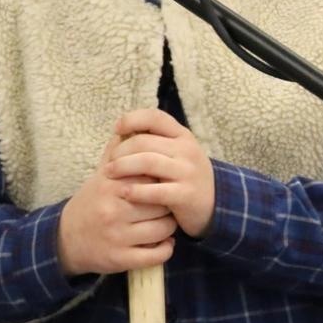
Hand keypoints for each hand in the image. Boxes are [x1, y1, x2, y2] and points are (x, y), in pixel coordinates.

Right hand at [57, 133, 176, 276]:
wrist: (66, 238)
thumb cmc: (90, 202)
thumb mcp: (99, 176)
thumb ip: (116, 153)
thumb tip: (129, 127)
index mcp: (110, 185)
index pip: (151, 177)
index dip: (161, 180)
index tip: (163, 183)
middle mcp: (113, 210)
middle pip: (161, 204)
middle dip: (167, 205)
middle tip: (165, 206)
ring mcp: (117, 236)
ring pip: (163, 230)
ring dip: (168, 228)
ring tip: (163, 223)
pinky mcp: (121, 259)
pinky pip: (156, 254)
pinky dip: (165, 249)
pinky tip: (163, 243)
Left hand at [106, 108, 215, 236]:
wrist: (215, 205)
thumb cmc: (182, 176)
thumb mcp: (173, 153)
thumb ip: (152, 142)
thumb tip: (118, 132)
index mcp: (182, 136)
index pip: (154, 117)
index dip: (132, 119)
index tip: (116, 129)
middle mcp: (187, 150)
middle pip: (144, 142)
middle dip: (120, 151)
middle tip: (107, 162)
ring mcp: (188, 172)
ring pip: (148, 162)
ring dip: (123, 167)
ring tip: (109, 173)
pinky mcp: (186, 195)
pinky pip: (156, 190)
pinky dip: (137, 191)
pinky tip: (125, 193)